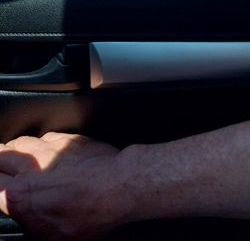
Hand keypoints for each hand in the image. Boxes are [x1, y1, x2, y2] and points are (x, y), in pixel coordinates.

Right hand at [0, 132, 124, 239]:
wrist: (118, 185)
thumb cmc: (89, 214)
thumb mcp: (52, 237)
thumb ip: (31, 222)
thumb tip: (27, 218)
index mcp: (20, 197)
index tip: (1, 191)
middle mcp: (30, 168)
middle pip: (1, 157)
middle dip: (0, 164)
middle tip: (2, 171)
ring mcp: (49, 148)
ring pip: (20, 142)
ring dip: (13, 150)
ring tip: (11, 155)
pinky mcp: (68, 138)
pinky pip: (45, 137)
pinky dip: (39, 143)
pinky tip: (42, 148)